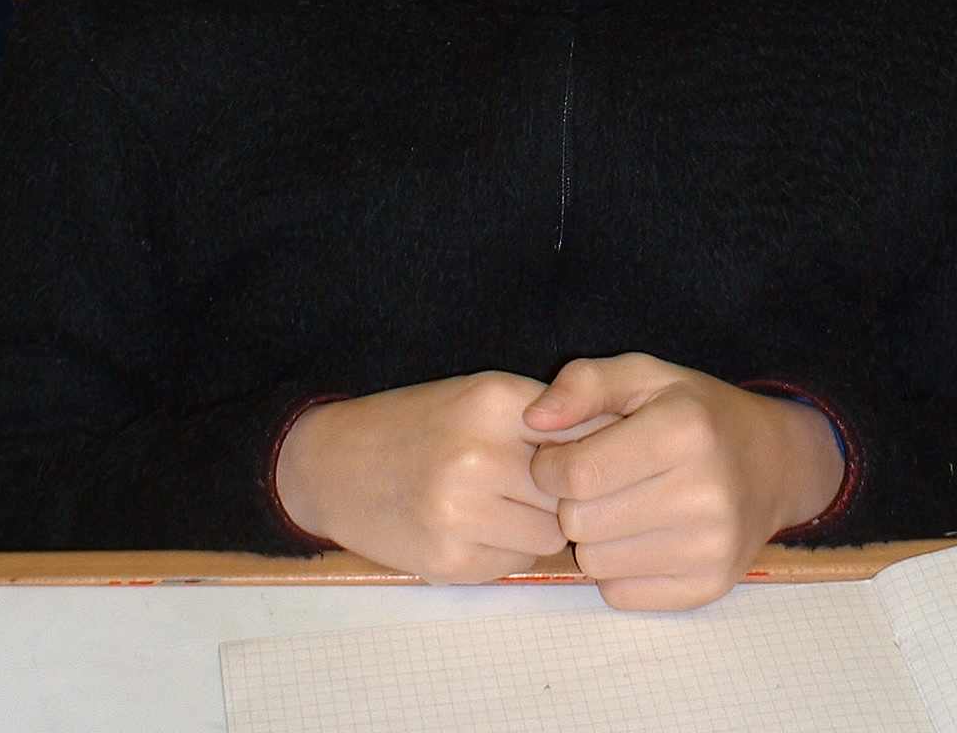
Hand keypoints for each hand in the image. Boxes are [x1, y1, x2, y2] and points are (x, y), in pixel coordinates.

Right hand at [275, 371, 612, 582]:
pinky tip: (477, 527)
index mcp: (493, 401)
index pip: (582, 433)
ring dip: (539, 523)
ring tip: (501, 503)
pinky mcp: (451, 561)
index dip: (592, 448)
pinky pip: (517, 562)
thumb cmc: (419, 423)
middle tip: (530, 481)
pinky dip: (508, 549)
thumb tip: (621, 442)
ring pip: (551, 532)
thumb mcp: (479, 395)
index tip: (590, 455)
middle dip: (562, 489)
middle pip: (572, 488)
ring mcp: (462, 513)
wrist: (335, 465)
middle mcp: (478, 455)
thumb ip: (544, 413)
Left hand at [524, 354, 844, 610]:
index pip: (576, 474)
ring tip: (619, 505)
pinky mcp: (707, 587)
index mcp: (684, 431)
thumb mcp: (645, 374)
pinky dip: (616, 568)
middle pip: (580, 523)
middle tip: (595, 481)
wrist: (774, 464)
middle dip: (572, 501)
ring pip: (594, 563)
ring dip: (592, 536)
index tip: (561, 457)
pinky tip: (639, 535)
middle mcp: (704, 494)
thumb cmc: (697, 413)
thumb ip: (584, 384)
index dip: (550, 466)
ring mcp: (710, 547)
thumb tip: (533, 419)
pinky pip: (619, 594)